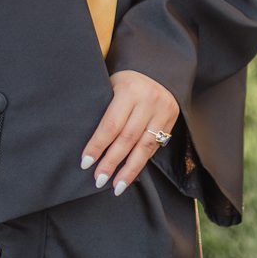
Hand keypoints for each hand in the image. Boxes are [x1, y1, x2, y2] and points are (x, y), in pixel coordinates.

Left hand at [80, 70, 180, 196]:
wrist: (158, 71)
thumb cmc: (127, 82)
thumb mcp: (112, 86)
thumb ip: (105, 110)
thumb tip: (87, 142)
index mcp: (129, 90)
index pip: (110, 124)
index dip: (97, 146)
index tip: (85, 162)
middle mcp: (148, 101)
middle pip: (127, 139)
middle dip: (111, 162)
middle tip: (99, 179)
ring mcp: (162, 112)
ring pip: (143, 147)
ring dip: (128, 170)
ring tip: (116, 186)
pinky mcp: (171, 121)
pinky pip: (154, 147)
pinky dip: (140, 162)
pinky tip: (130, 174)